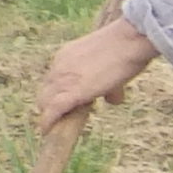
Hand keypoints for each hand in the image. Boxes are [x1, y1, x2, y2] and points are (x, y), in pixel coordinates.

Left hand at [37, 14, 160, 131]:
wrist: (128, 41)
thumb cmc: (127, 48)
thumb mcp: (114, 66)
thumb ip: (111, 85)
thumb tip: (113, 100)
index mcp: (66, 56)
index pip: (55, 79)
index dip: (60, 92)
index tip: (68, 101)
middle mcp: (59, 66)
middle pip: (45, 91)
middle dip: (51, 104)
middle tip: (63, 116)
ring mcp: (62, 80)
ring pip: (45, 102)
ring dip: (50, 114)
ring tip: (55, 126)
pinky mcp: (70, 94)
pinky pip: (52, 112)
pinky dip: (48, 122)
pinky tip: (47, 131)